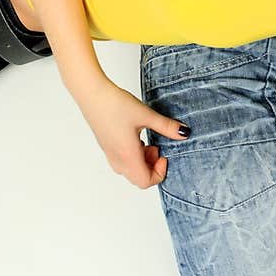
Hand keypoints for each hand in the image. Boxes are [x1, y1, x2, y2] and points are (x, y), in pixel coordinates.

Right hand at [73, 72, 191, 188]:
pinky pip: (121, 161)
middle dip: (152, 167)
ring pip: (129, 170)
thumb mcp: (146, 115)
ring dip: (142, 161)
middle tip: (157, 148)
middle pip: (137, 178)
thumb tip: (183, 133)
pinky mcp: (106, 145)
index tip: (164, 155)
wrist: (92, 93)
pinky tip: (136, 136)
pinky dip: (133, 155)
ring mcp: (109, 153)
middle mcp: (117, 158)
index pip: (145, 181)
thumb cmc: (115, 105)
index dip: (159, 173)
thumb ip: (166, 126)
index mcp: (128, 155)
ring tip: (147, 141)